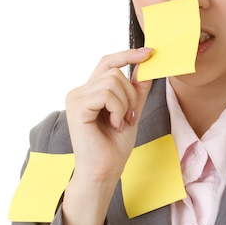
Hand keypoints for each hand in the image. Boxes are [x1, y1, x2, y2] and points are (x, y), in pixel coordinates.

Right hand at [62, 47, 152, 224]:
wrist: (104, 171)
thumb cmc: (114, 147)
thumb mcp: (132, 111)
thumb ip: (137, 90)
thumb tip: (147, 66)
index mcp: (90, 91)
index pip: (108, 62)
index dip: (128, 54)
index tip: (149, 52)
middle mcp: (80, 91)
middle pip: (114, 71)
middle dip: (130, 94)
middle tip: (129, 116)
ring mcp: (76, 98)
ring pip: (113, 81)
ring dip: (125, 104)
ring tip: (120, 122)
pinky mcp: (77, 107)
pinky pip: (106, 94)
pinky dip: (118, 109)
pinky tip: (114, 125)